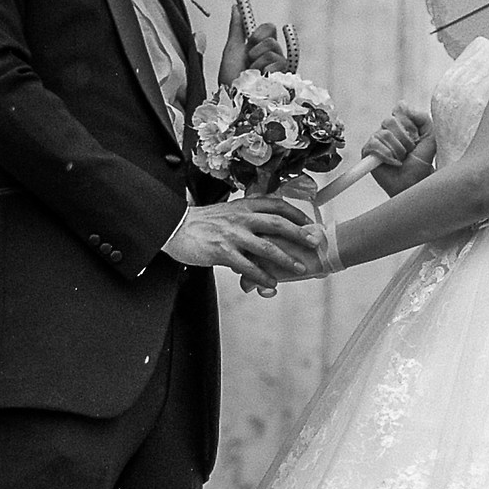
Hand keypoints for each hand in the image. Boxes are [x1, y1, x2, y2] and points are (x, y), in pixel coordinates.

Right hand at [164, 192, 320, 284]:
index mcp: (244, 205)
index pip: (276, 205)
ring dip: (286, 259)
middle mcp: (241, 218)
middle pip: (278, 224)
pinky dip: (263, 276)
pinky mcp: (223, 252)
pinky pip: (248, 267)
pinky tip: (272, 283)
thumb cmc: (201, 222)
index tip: (308, 221)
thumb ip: (246, 215)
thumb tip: (264, 223)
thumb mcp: (227, 210)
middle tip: (314, 242)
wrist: (174, 227)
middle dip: (299, 234)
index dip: (295, 213)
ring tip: (299, 268)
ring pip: (267, 247)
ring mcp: (233, 235)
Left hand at [218, 7, 292, 87]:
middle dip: (257, 48)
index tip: (251, 38)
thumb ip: (236, 28)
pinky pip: (280, 64)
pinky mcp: (284, 79)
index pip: (269, 29)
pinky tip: (262, 79)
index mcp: (259, 47)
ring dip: (258, 62)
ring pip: (275, 52)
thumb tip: (236, 7)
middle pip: (273, 39)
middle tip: (249, 60)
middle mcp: (271, 56)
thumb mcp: (232, 49)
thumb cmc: (230, 78)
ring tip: (252, 73)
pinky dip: (267, 71)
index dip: (261, 32)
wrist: (233, 99)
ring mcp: (278, 68)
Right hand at [365, 103, 433, 195]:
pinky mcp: (368, 152)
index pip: (400, 110)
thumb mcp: (430, 137)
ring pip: (384, 134)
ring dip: (398, 150)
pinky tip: (394, 163)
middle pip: (391, 120)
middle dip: (405, 139)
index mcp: (401, 124)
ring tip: (402, 159)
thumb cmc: (421, 163)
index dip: (409, 125)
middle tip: (409, 152)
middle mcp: (388, 129)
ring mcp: (376, 140)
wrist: (414, 183)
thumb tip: (402, 105)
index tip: (416, 139)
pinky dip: (387, 155)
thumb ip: (422, 118)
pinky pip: (374, 145)